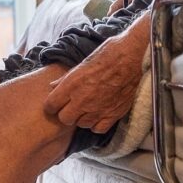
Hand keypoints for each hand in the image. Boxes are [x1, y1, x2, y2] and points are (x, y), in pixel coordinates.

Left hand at [44, 18, 148, 132]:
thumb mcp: (82, 63)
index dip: (51, 106)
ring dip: (82, 118)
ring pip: (81, 124)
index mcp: (71, 85)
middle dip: (66, 113)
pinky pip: (98, 129)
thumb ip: (66, 79)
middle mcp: (82, 100)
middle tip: (71, 106)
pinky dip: (97, 124)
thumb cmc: (107, 54)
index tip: (54, 104)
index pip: (50, 106)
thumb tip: (54, 86)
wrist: (132, 57)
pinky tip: (99, 115)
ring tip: (87, 108)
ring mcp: (98, 109)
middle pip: (64, 119)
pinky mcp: (113, 114)